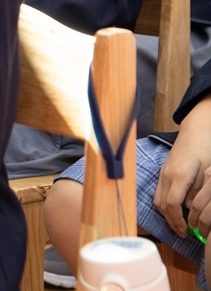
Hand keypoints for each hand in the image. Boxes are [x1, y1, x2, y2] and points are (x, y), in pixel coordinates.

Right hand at [154, 97, 210, 237]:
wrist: (197, 128)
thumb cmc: (206, 148)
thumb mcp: (208, 172)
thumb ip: (198, 191)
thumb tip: (190, 208)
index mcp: (178, 175)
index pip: (171, 204)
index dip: (177, 221)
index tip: (186, 232)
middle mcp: (166, 175)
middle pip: (161, 204)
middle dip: (170, 221)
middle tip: (183, 233)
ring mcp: (163, 172)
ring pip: (157, 198)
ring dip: (166, 214)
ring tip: (179, 224)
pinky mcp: (164, 170)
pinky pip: (159, 191)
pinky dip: (165, 203)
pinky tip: (175, 208)